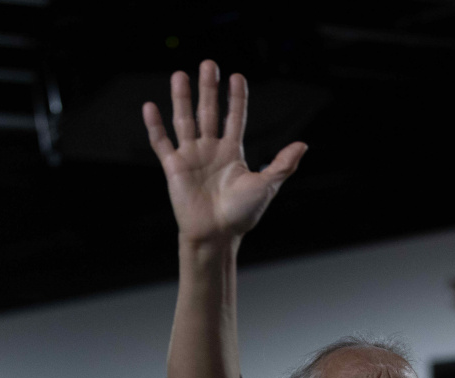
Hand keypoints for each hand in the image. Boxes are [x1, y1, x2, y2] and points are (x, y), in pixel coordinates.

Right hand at [143, 59, 306, 244]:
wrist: (216, 235)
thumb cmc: (242, 215)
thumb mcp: (266, 186)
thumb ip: (282, 164)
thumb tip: (304, 145)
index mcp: (232, 152)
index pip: (235, 118)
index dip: (236, 98)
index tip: (237, 77)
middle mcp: (211, 149)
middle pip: (208, 112)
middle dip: (208, 89)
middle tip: (209, 64)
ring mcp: (191, 156)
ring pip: (185, 120)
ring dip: (182, 98)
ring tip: (180, 75)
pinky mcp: (173, 167)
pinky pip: (162, 142)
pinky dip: (155, 126)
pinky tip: (150, 106)